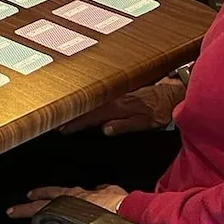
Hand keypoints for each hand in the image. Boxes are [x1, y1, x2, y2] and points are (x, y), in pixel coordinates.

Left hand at [7, 185, 127, 223]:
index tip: (29, 195)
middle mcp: (62, 205)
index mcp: (73, 194)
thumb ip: (101, 189)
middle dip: (23, 210)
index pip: (52, 192)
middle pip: (37, 207)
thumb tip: (101, 189)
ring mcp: (61, 219)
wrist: (117, 209)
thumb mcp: (108, 190)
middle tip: (10, 212)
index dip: (40, 193)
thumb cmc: (115, 200)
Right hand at [59, 78, 184, 136]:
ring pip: (90, 103)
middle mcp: (113, 100)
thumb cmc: (158, 111)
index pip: (90, 118)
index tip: (60, 128)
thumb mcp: (144, 123)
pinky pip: (97, 100)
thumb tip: (104, 130)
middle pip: (86, 109)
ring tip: (62, 116)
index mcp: (117, 108)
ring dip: (76, 110)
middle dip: (69, 115)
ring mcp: (114, 95)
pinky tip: (81, 107)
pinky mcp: (117, 93)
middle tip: (53, 122)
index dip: (74, 124)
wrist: (170, 95)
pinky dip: (86, 105)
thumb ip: (124, 125)